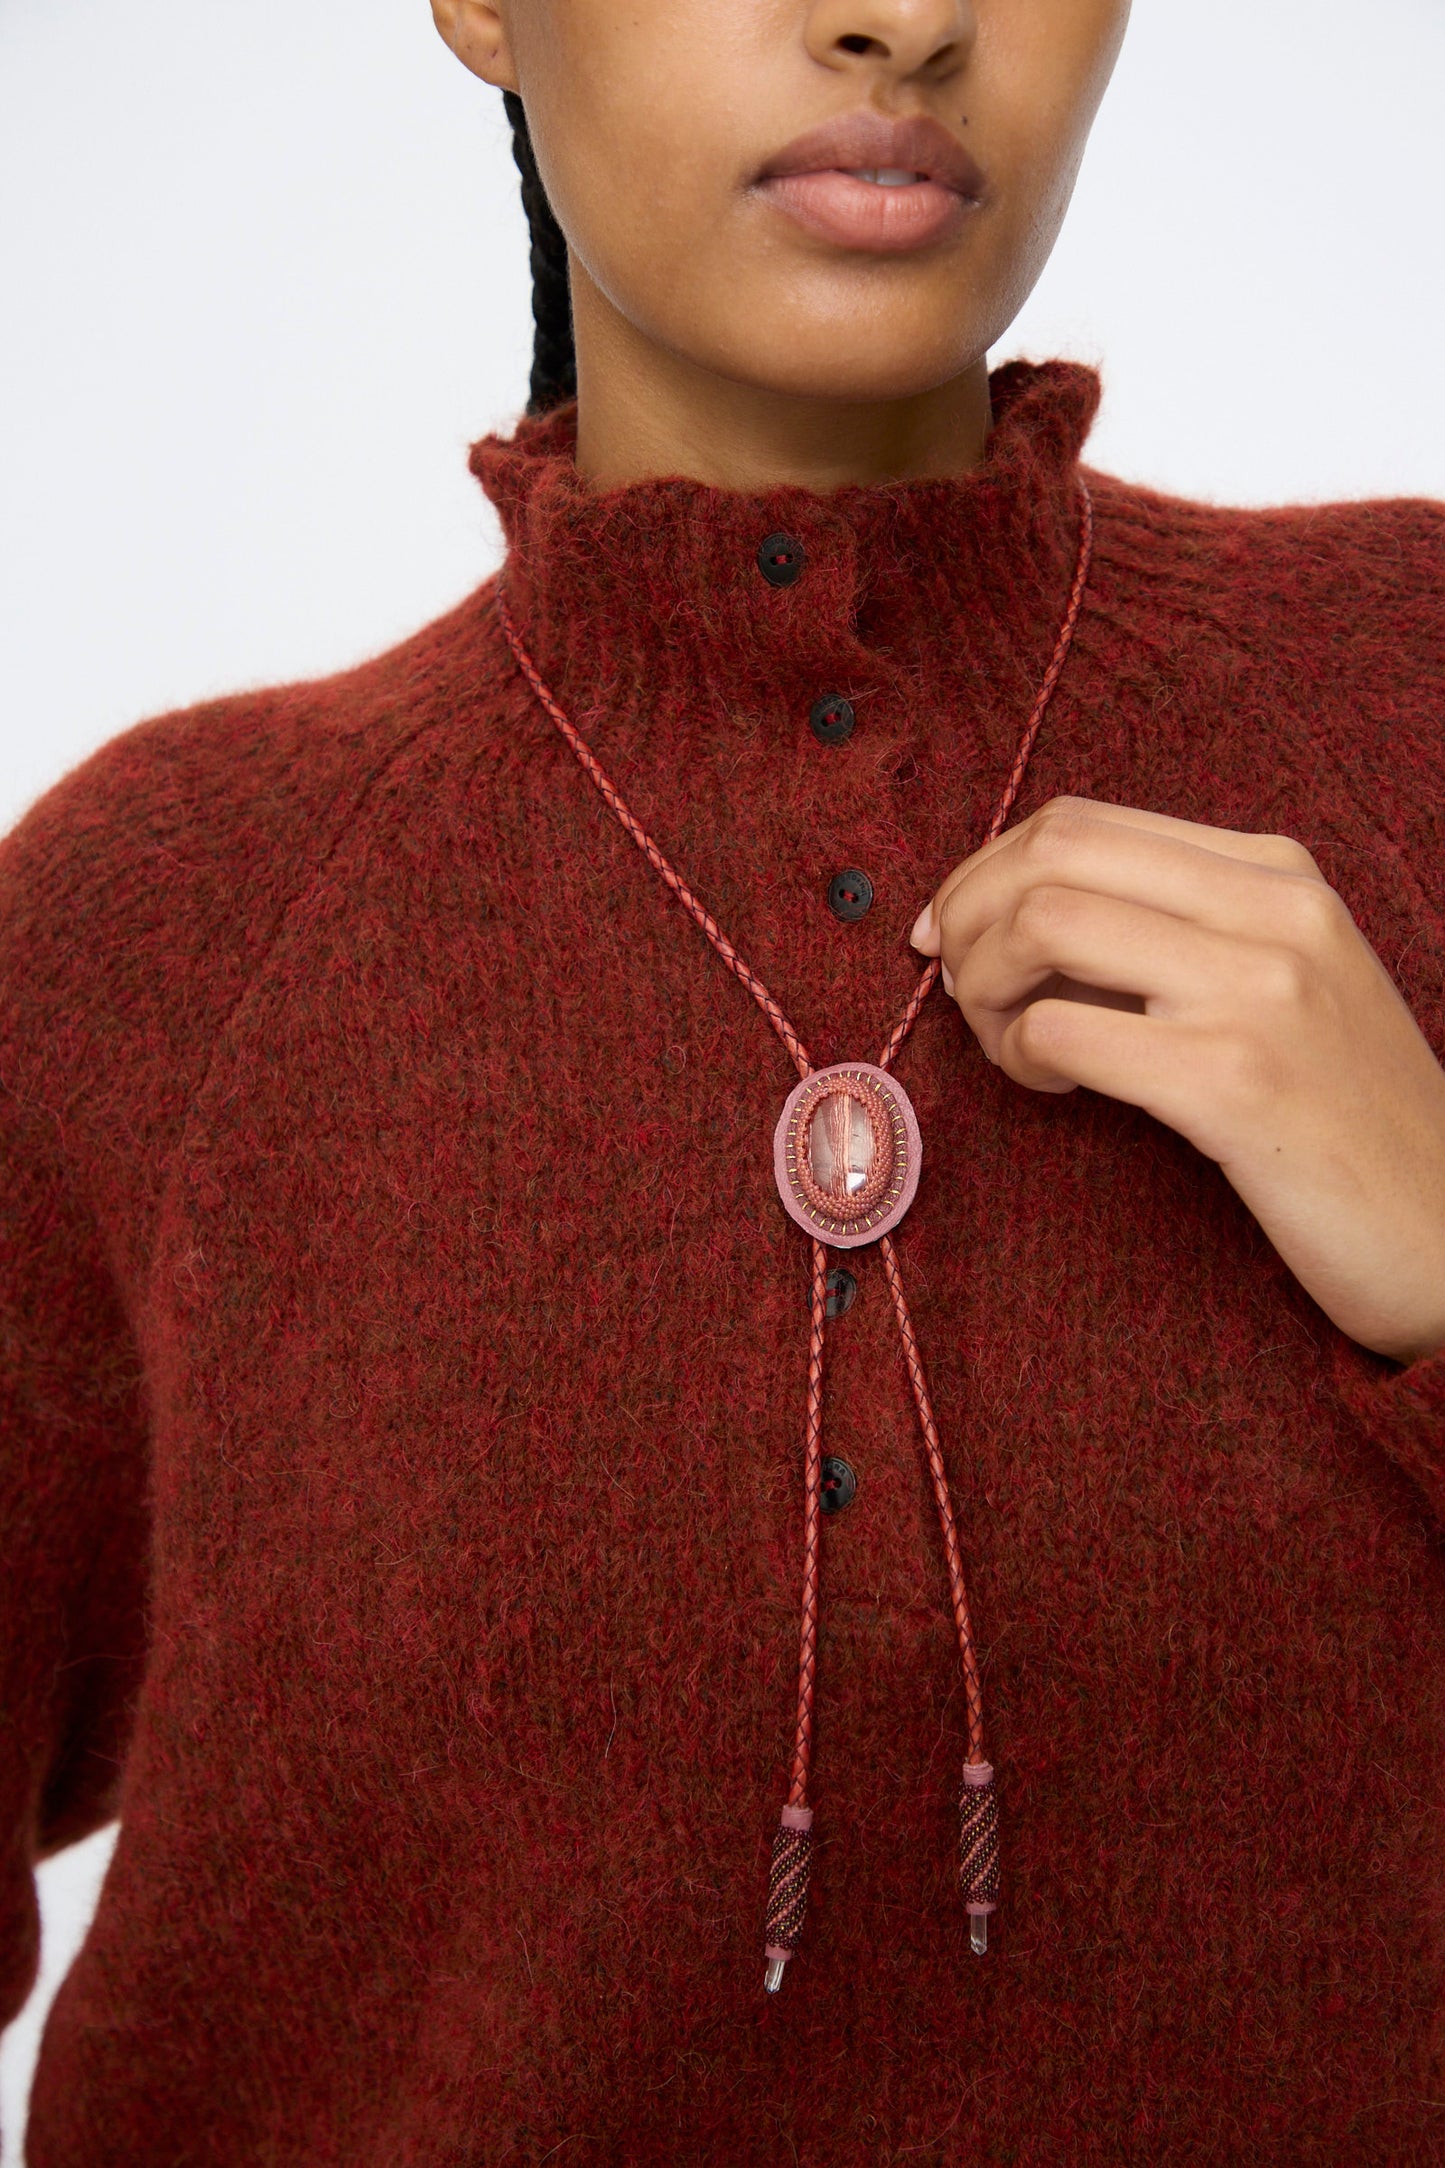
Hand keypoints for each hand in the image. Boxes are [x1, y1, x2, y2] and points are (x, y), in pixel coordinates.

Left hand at [908, 796, 1444, 1364]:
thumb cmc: (1344, 1115)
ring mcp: (1257, 991)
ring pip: (1045, 923)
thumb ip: (1177, 932)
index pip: (1083, 822)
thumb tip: (1015, 915)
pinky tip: (1053, 1093)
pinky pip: (1062, 1033)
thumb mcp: (1284, 982)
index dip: (984, 870)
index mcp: (1276, 872)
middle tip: (952, 986)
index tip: (946, 930)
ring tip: (1007, 1046)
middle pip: (1052, 851)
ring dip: (984, 987)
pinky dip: (1020, 1058)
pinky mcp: (1233, 1082)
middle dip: (966, 914)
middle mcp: (1272, 910)